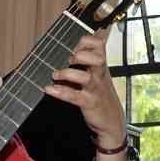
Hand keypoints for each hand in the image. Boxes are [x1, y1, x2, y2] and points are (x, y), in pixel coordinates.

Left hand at [44, 31, 125, 148]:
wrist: (111, 119)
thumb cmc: (99, 94)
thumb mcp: (95, 76)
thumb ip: (82, 64)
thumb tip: (60, 53)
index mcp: (100, 65)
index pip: (99, 44)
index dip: (85, 41)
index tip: (74, 47)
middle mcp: (99, 75)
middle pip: (98, 58)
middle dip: (81, 55)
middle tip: (68, 59)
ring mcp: (95, 89)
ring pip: (85, 78)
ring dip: (67, 74)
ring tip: (55, 74)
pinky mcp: (88, 103)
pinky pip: (74, 96)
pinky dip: (60, 92)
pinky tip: (49, 89)